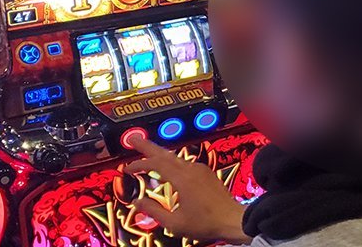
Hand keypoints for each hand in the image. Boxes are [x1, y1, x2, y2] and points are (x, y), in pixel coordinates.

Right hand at [124, 137, 252, 244]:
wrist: (233, 220)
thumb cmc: (207, 223)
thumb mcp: (175, 223)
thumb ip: (154, 211)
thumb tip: (138, 203)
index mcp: (182, 179)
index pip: (156, 164)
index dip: (139, 164)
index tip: (128, 168)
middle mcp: (191, 170)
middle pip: (164, 153)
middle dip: (146, 145)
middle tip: (133, 138)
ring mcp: (200, 169)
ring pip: (174, 157)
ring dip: (159, 154)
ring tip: (146, 153)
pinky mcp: (206, 173)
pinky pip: (184, 163)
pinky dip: (171, 162)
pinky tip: (168, 168)